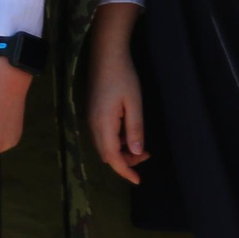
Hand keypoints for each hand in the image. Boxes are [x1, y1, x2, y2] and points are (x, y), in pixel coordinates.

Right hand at [88, 2, 147, 184]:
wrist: (106, 57)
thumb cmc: (123, 77)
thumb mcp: (134, 103)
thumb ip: (135, 129)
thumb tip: (136, 153)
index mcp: (103, 125)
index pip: (112, 158)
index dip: (125, 171)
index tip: (137, 180)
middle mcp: (94, 126)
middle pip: (107, 155)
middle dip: (125, 162)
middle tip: (146, 156)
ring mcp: (92, 120)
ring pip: (105, 146)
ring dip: (122, 152)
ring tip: (141, 147)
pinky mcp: (94, 114)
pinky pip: (104, 136)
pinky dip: (117, 142)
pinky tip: (130, 135)